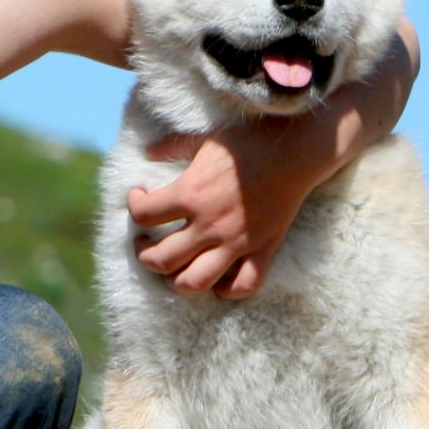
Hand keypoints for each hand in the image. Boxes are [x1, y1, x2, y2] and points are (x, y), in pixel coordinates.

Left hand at [127, 24, 420, 298]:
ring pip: (193, 283)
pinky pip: (243, 286)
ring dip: (176, 280)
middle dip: (144, 254)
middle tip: (146, 241)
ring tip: (175, 265)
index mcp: (190, 193)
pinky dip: (226, 290)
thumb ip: (172, 146)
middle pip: (159, 260)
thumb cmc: (247, 142)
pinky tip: (217, 276)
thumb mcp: (205, 139)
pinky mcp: (263, 250)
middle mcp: (209, 224)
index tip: (140, 196)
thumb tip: (148, 153)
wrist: (294, 150)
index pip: (143, 215)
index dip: (133, 206)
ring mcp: (236, 242)